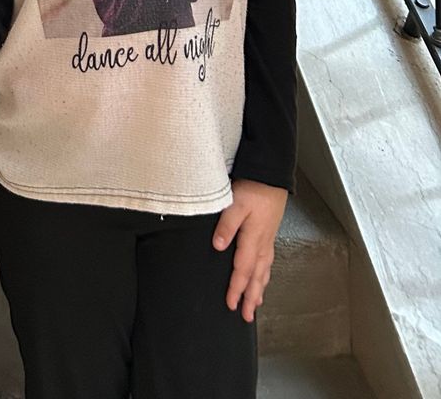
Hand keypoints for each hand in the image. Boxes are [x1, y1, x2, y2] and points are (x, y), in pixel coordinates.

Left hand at [213, 179, 287, 321]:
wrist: (272, 175)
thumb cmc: (254, 187)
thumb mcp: (236, 203)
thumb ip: (227, 225)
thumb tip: (218, 246)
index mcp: (253, 239)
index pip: (242, 270)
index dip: (236, 288)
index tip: (231, 304)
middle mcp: (263, 243)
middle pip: (256, 277)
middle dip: (251, 297)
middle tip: (247, 316)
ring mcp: (268, 239)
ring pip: (264, 270)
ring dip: (259, 288)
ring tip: (256, 303)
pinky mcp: (269, 233)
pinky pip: (268, 261)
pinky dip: (265, 274)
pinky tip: (263, 276)